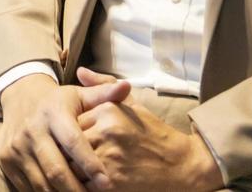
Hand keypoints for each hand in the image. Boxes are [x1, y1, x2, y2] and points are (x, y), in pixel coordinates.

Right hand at [0, 71, 131, 191]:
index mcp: (53, 113)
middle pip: (56, 169)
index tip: (106, 182)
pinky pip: (26, 186)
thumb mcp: (79, 95)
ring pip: (41, 183)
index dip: (89, 163)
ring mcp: (17, 147)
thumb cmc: (58, 101)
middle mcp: (32, 129)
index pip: (73, 141)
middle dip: (77, 190)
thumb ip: (104, 94)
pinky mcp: (6, 160)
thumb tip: (127, 87)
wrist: (19, 96)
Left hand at [74, 70, 220, 191]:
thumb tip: (80, 71)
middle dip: (70, 153)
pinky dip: (84, 185)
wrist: (182, 166)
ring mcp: (109, 156)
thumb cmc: (155, 136)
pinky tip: (92, 182)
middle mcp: (106, 130)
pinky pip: (83, 184)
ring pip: (72, 165)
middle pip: (68, 143)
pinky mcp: (112, 182)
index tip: (80, 142)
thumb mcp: (133, 106)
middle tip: (76, 159)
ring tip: (83, 170)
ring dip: (75, 170)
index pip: (72, 122)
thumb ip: (104, 87)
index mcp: (108, 110)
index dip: (73, 135)